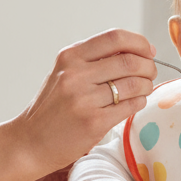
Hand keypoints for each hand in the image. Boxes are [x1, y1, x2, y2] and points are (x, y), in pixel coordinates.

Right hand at [12, 29, 156, 173]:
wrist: (30, 142)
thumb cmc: (52, 108)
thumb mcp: (64, 74)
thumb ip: (94, 61)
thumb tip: (138, 51)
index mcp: (70, 57)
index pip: (115, 37)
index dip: (139, 43)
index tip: (148, 51)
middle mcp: (75, 74)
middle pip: (129, 60)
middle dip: (148, 66)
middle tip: (150, 73)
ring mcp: (84, 99)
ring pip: (133, 84)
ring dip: (146, 85)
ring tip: (144, 89)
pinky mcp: (93, 122)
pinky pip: (130, 106)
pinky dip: (139, 102)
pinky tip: (135, 103)